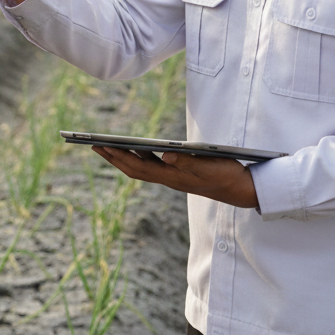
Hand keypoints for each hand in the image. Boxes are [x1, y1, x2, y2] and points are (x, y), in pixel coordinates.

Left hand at [92, 147, 258, 207]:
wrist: (241, 189)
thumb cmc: (226, 174)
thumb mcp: (209, 166)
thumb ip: (188, 161)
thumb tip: (165, 155)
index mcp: (172, 176)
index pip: (137, 167)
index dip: (118, 156)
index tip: (100, 145)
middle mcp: (168, 178)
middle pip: (133, 169)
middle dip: (112, 157)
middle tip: (92, 145)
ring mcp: (172, 177)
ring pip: (140, 169)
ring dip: (122, 158)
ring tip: (106, 146)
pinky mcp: (178, 174)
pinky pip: (150, 167)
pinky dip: (138, 158)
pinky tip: (134, 150)